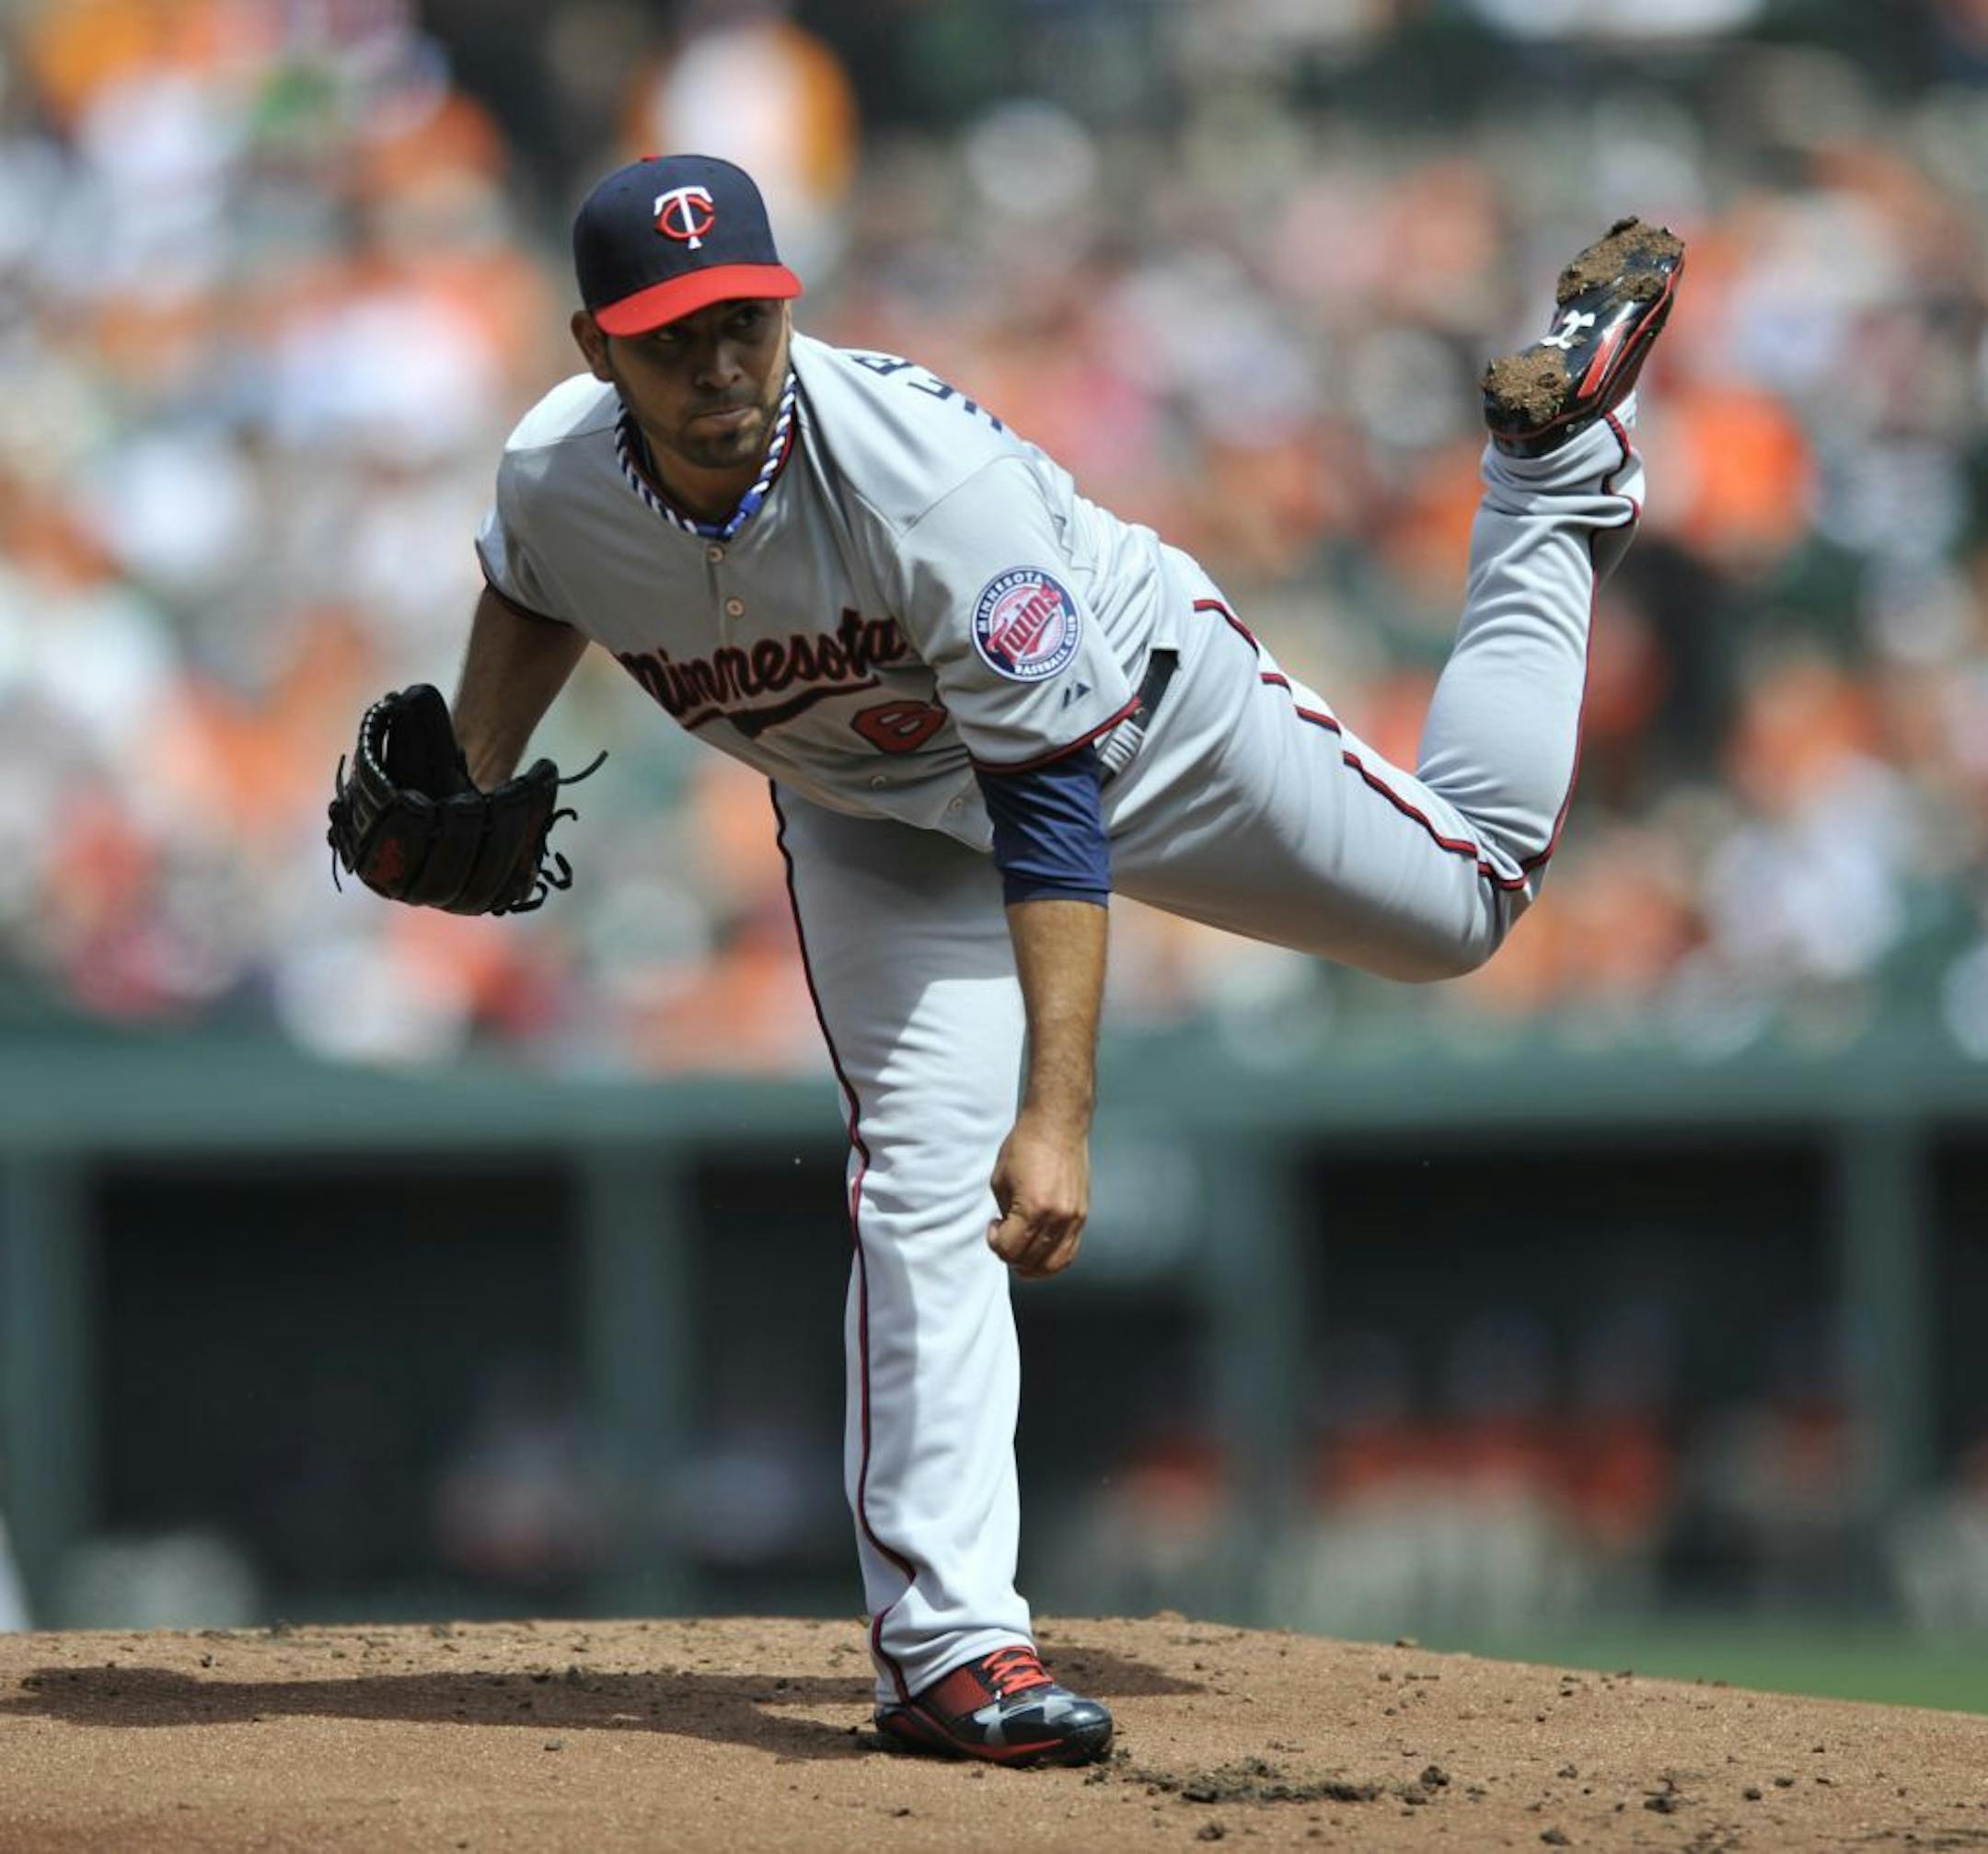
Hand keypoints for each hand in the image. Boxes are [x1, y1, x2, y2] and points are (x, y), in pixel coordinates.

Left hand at [986, 1110, 1088, 1280]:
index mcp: (1032, 1208)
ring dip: (1033, 1266)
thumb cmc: (1026, 1146)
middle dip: (1011, 1255)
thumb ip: (1005, 1213)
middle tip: (1005, 1239)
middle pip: (1029, 1261)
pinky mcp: (1082, 1215)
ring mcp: (1073, 1218)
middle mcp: (1056, 1217)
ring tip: (1021, 1255)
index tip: (994, 1227)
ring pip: (1053, 1264)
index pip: (1009, 1250)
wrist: (1057, 1126)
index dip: (995, 1243)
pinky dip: (1053, 1260)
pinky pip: (1070, 1252)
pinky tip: (1041, 1254)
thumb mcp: (1000, 1181)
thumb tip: (1008, 1233)